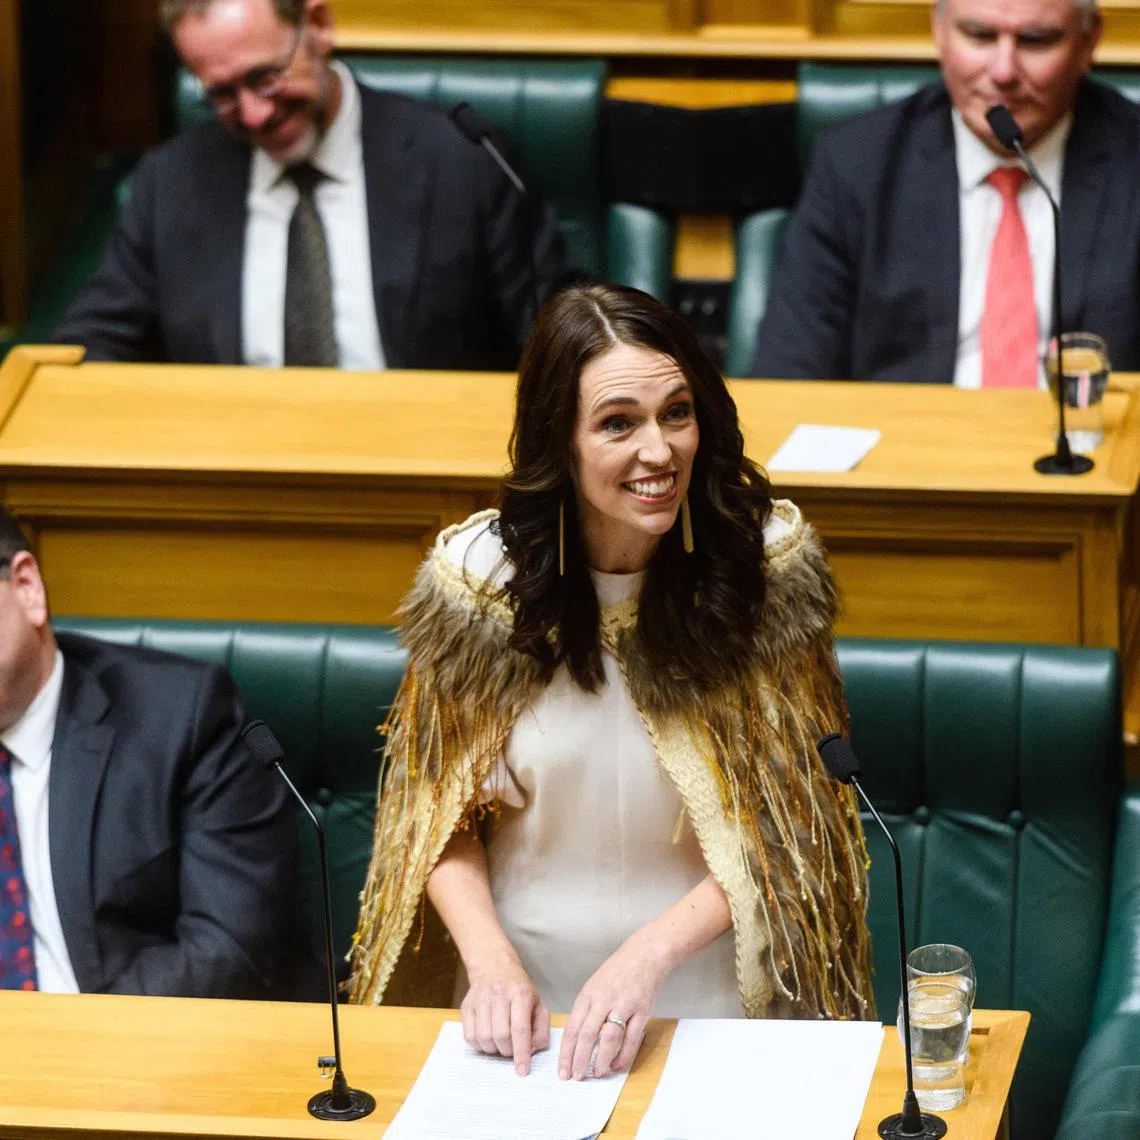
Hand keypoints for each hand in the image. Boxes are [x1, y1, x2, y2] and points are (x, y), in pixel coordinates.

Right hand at [461, 953, 549, 1075]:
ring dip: (493, 1050)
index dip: (521, 1053)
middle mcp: (499, 994)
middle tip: (512, 1050)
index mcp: (520, 994)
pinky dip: (479, 1046)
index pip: (520, 1029)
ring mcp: (480, 999)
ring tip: (500, 1044)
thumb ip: (541, 1029)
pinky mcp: (467, 1005)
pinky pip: (469, 1036)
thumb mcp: (538, 1004)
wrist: (494, 967)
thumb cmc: (519, 990)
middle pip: (501, 1036)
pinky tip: (488, 1040)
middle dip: (508, 1052)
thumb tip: (533, 1051)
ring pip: (484, 1038)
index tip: (522, 1071)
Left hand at [558, 934, 670, 1079]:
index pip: (572, 1027)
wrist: (645, 954)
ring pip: (608, 1038)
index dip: (566, 1052)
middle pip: (587, 1035)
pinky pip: (631, 1038)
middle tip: (575, 1077)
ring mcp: (623, 1005)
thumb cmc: (618, 970)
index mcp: (588, 994)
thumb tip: (576, 1038)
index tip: (562, 1069)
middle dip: (579, 1060)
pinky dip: (623, 1055)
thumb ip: (586, 1008)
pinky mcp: (641, 1010)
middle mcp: (603, 1000)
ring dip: (601, 1059)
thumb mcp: (594, 984)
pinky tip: (617, 1064)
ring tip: (597, 1073)